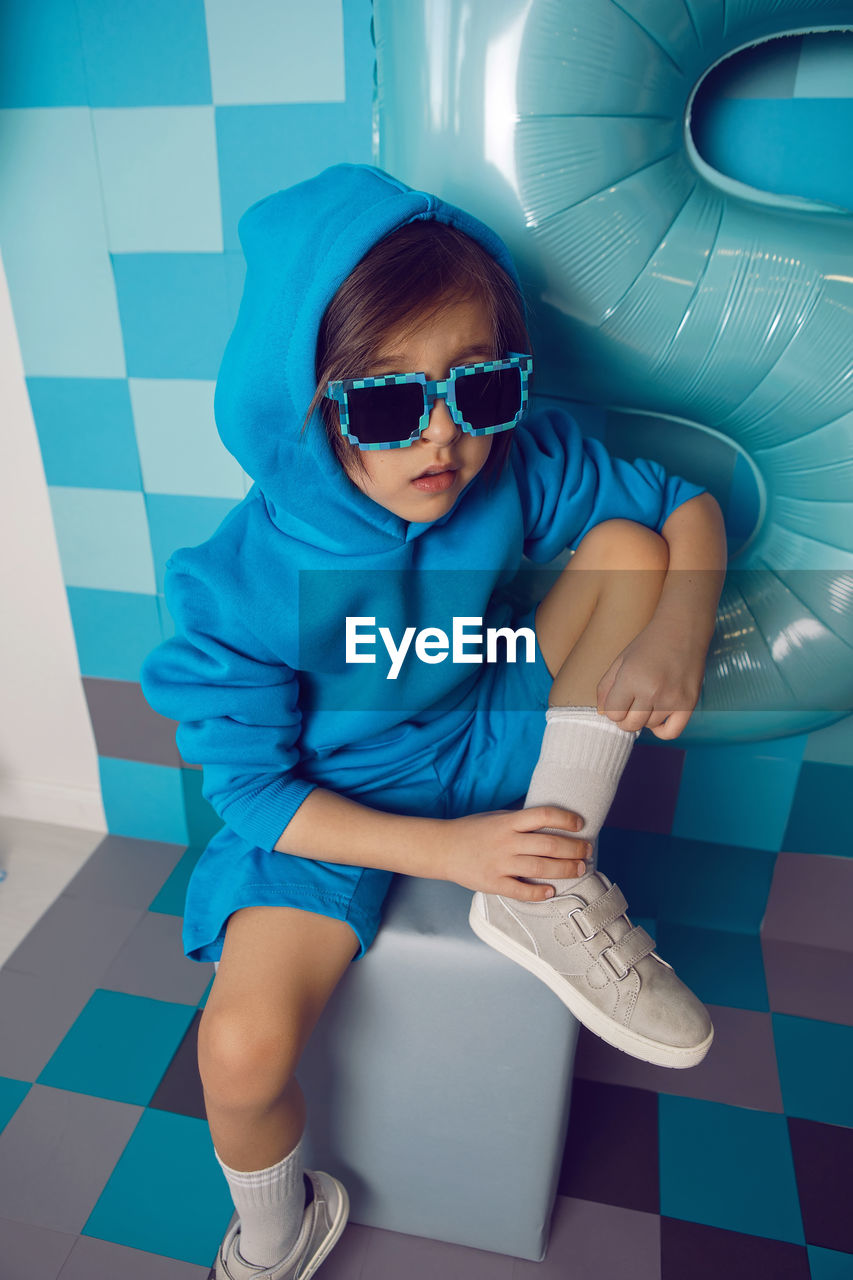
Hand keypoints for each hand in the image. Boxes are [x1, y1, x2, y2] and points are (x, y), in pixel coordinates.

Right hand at [434, 806, 591, 901]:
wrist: (443, 848)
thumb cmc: (473, 831)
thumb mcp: (497, 817)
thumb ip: (521, 821)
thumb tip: (552, 824)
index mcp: (508, 822)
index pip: (544, 816)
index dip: (566, 819)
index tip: (580, 824)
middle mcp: (507, 841)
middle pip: (549, 845)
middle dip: (574, 849)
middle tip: (587, 852)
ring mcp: (500, 863)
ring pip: (540, 868)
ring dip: (565, 870)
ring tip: (579, 869)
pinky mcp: (493, 883)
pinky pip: (521, 890)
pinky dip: (538, 892)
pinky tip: (551, 891)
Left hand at [595, 616, 706, 739]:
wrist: (682, 629)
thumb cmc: (648, 644)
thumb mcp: (620, 661)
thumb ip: (606, 688)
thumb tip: (603, 714)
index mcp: (631, 679)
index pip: (613, 714)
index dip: (613, 708)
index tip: (619, 698)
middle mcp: (652, 691)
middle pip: (629, 725)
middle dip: (625, 717)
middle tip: (631, 702)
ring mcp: (672, 699)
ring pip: (649, 726)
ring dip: (644, 717)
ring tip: (648, 698)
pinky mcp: (689, 703)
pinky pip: (671, 733)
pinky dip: (661, 730)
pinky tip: (658, 716)